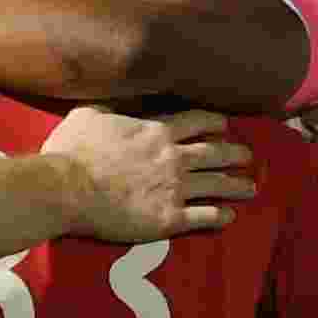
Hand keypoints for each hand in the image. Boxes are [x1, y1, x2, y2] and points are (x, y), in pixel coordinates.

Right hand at [46, 105, 251, 240]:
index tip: (224, 126)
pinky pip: (203, 216)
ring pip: (217, 184)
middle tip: (248, 157)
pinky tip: (230, 216)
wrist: (66, 189)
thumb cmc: (72, 151)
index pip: (198, 121)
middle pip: (216, 152)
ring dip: (237, 185)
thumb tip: (118, 100)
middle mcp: (173, 157)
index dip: (215, 122)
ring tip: (251, 188)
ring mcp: (174, 188)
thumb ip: (112, 107)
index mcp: (157, 130)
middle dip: (236, 154)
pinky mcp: (168, 218)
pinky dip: (220, 216)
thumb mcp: (90, 113)